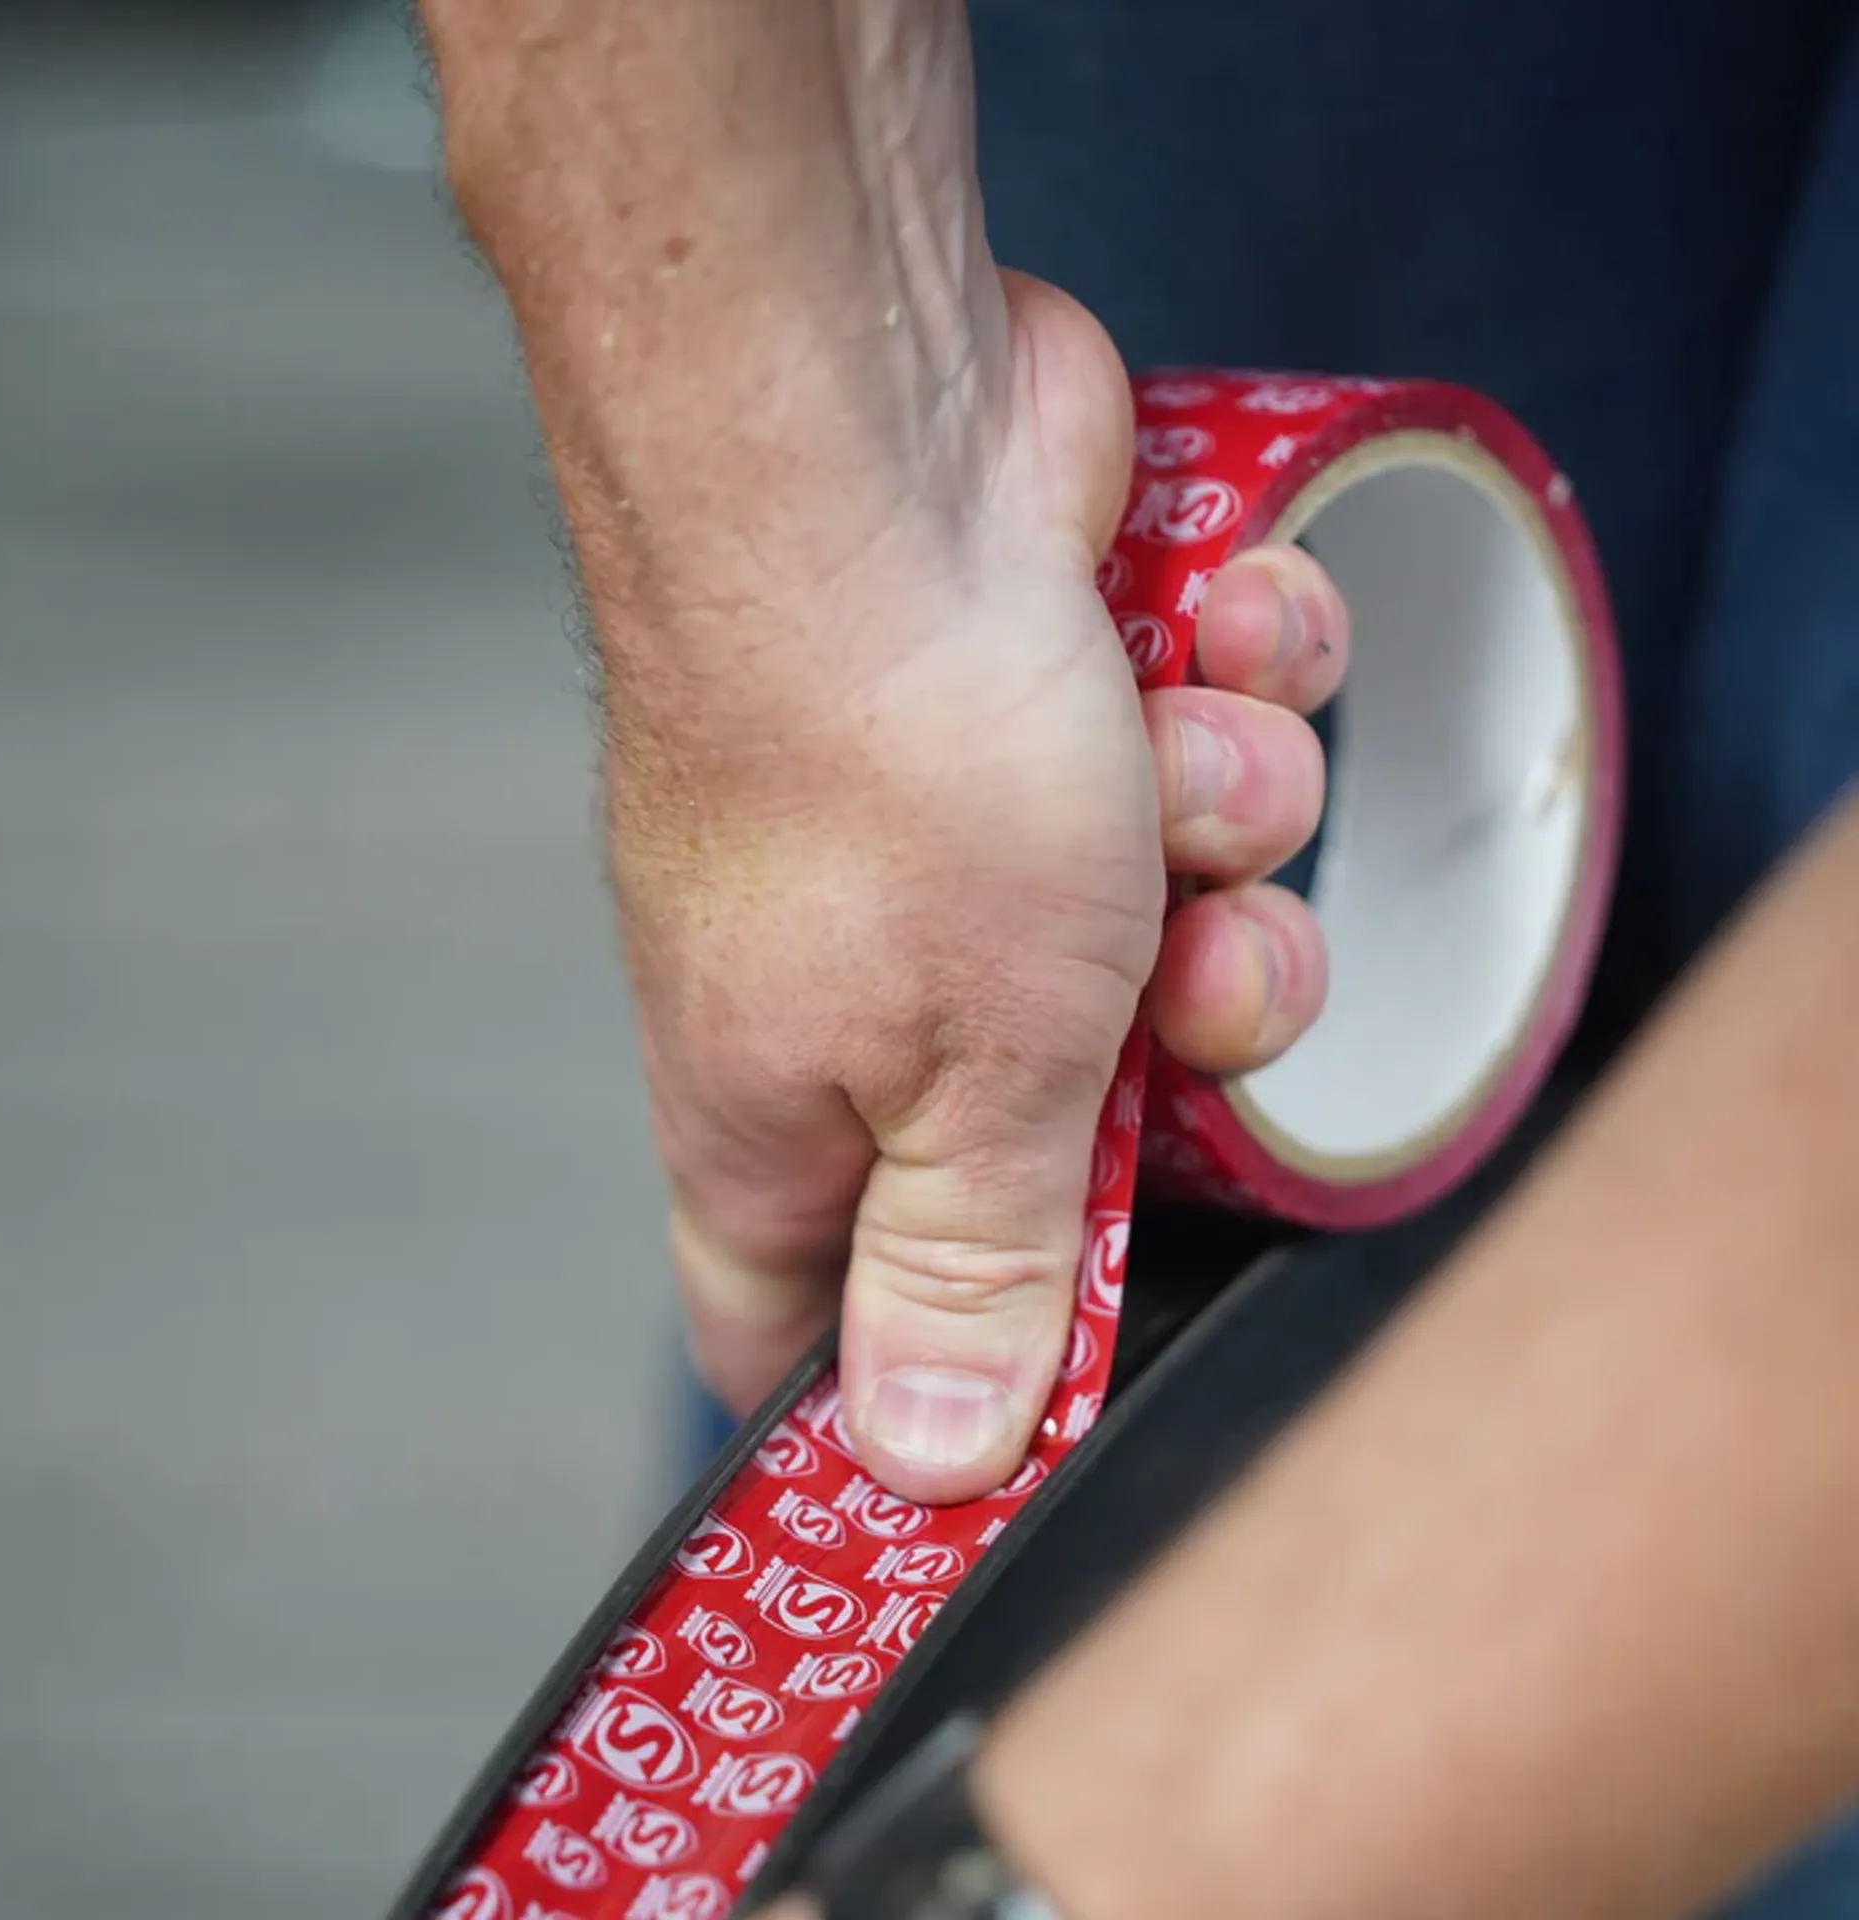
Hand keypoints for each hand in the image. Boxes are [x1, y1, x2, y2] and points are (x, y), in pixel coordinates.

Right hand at [612, 274, 1347, 1500]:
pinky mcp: (1062, 708)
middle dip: (1176, 1063)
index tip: (1021, 1395)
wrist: (882, 438)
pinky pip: (1212, 763)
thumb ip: (965, 1262)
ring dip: (1225, 850)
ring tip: (1167, 763)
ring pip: (1177, 933)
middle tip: (1183, 983)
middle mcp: (862, 988)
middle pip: (1065, 1133)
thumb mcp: (969, 1062)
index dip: (904, 1384)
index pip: (797, 1333)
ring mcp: (966, 844)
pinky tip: (1192, 637)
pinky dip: (1232, 704)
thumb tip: (926, 1455)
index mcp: (786, 1117)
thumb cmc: (879, 752)